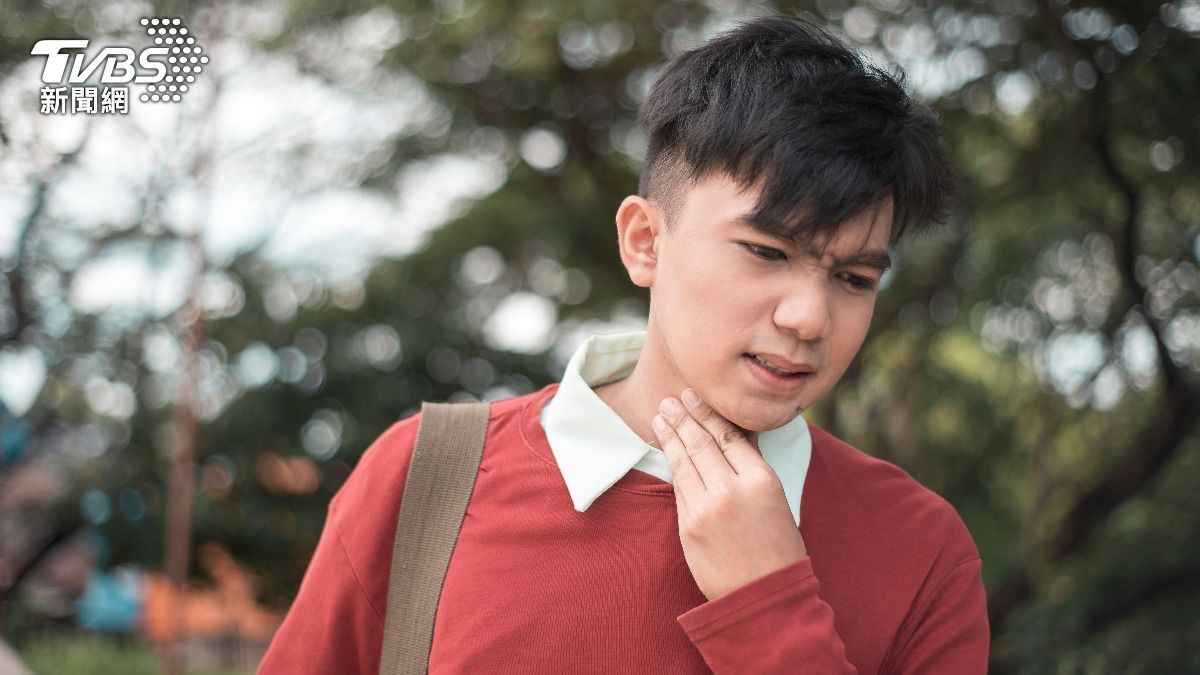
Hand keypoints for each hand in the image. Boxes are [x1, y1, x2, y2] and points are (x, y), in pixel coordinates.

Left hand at [652, 388, 807, 600]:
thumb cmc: (778, 549)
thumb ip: (753, 469)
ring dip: (670, 436)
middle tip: (671, 400)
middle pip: (702, 443)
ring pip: (684, 462)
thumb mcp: (778, 501)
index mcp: (761, 480)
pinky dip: (671, 465)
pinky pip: (678, 488)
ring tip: (660, 416)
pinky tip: (666, 450)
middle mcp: (731, 489)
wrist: (764, 596)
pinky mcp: (688, 526)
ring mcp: (706, 508)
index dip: (707, 414)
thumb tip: (735, 437)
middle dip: (684, 418)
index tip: (694, 397)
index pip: (729, 436)